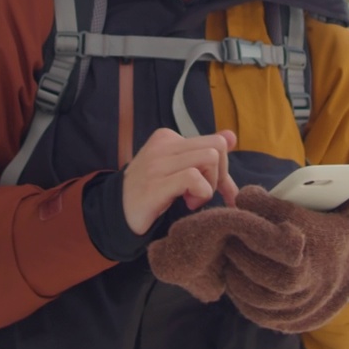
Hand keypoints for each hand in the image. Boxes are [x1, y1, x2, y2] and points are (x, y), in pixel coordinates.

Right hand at [121, 128, 238, 235]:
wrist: (117, 212)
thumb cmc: (151, 191)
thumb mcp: (178, 168)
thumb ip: (203, 153)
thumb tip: (232, 136)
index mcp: (168, 138)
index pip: (214, 142)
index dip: (223, 170)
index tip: (219, 191)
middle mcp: (163, 145)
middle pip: (216, 148)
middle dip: (220, 176)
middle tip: (203, 195)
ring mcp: (157, 163)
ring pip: (209, 159)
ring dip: (209, 186)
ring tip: (193, 200)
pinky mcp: (155, 184)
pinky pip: (193, 178)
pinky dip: (200, 193)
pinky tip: (188, 203)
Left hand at [148, 153, 348, 332]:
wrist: (344, 277)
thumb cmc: (338, 232)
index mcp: (324, 242)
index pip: (283, 219)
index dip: (259, 202)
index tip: (248, 194)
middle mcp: (312, 276)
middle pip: (266, 259)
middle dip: (244, 239)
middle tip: (233, 223)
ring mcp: (296, 302)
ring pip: (254, 286)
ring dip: (236, 264)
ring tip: (231, 244)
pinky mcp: (281, 319)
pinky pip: (250, 306)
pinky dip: (237, 289)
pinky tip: (236, 269)